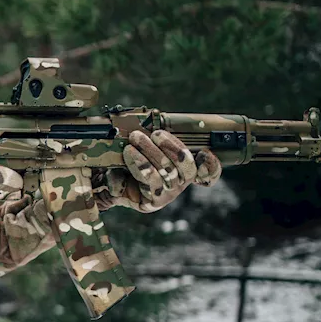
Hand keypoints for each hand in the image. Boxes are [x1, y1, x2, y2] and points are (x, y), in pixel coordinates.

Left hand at [95, 129, 221, 212]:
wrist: (108, 184)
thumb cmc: (130, 161)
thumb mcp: (142, 147)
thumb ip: (153, 138)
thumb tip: (153, 120)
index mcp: (184, 169)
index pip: (209, 171)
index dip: (211, 165)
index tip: (205, 152)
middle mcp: (180, 182)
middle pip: (186, 165)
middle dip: (171, 145)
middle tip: (155, 133)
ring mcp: (168, 193)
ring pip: (167, 171)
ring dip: (151, 151)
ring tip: (135, 137)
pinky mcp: (153, 201)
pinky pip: (151, 179)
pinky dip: (140, 163)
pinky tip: (130, 152)